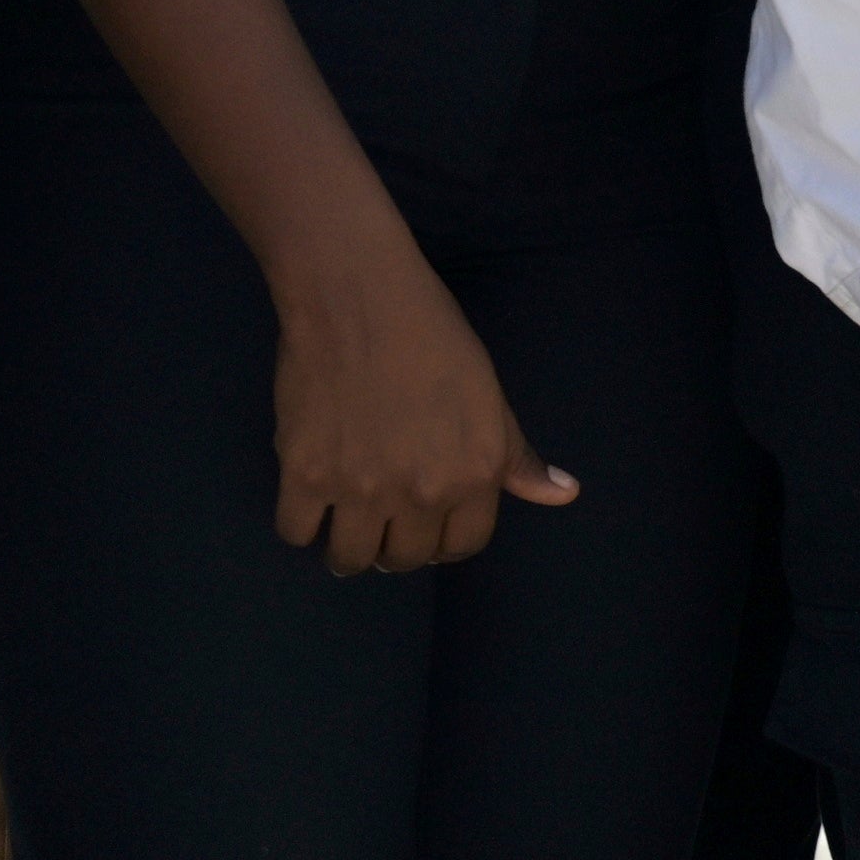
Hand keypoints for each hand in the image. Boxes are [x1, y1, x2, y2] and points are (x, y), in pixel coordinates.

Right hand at [267, 253, 571, 575]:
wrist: (362, 301)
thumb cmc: (435, 338)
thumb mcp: (491, 397)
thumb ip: (518, 457)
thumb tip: (564, 495)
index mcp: (474, 474)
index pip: (462, 546)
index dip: (445, 540)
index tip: (428, 526)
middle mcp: (421, 492)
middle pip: (404, 559)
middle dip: (397, 546)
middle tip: (384, 519)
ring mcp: (360, 488)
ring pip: (349, 559)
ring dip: (348, 548)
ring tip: (346, 522)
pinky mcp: (304, 476)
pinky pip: (295, 532)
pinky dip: (301, 524)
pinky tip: (311, 502)